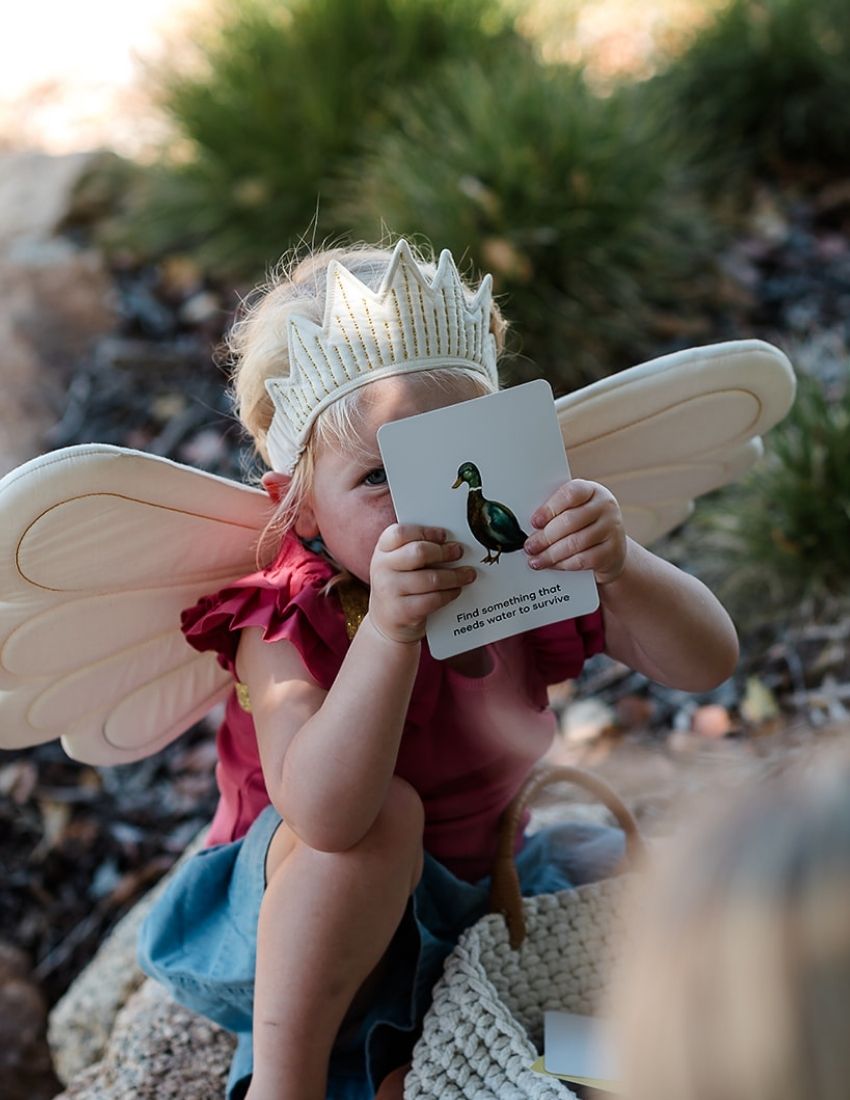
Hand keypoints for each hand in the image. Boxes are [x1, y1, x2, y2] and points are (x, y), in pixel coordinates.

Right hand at [368, 524, 476, 643]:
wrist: (386, 623)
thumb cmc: (399, 587)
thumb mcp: (398, 565)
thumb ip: (415, 550)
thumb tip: (450, 543)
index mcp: (382, 551)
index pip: (400, 533)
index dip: (425, 532)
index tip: (444, 535)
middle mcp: (382, 568)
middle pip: (418, 552)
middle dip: (444, 552)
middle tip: (459, 552)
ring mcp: (390, 591)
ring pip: (431, 578)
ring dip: (455, 576)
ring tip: (467, 574)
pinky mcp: (402, 611)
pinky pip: (433, 599)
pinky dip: (449, 594)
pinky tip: (456, 590)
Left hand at [524, 479, 625, 584]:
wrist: (612, 548)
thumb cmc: (584, 525)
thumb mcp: (575, 511)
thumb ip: (556, 512)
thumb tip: (527, 526)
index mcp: (592, 490)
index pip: (571, 494)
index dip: (550, 508)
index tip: (534, 522)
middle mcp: (605, 506)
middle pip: (570, 521)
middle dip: (545, 536)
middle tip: (529, 546)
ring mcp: (612, 529)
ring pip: (575, 543)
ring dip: (551, 554)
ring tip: (535, 559)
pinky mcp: (612, 552)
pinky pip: (583, 559)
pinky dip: (563, 564)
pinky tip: (552, 565)